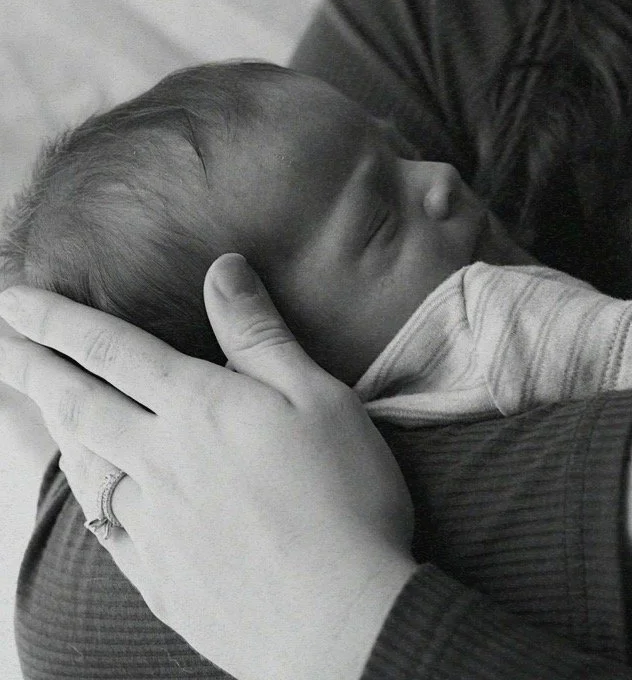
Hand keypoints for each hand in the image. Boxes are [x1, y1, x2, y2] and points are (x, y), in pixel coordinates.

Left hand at [0, 254, 417, 679]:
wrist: (338, 620)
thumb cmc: (341, 496)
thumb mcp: (317, 395)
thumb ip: (259, 334)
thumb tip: (221, 268)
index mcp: (197, 408)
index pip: (112, 351)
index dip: (58, 321)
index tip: (14, 300)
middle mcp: (160, 460)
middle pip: (79, 403)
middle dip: (33, 367)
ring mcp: (153, 522)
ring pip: (85, 463)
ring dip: (54, 426)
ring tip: (37, 403)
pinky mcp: (159, 574)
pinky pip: (107, 525)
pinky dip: (90, 497)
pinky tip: (92, 494)